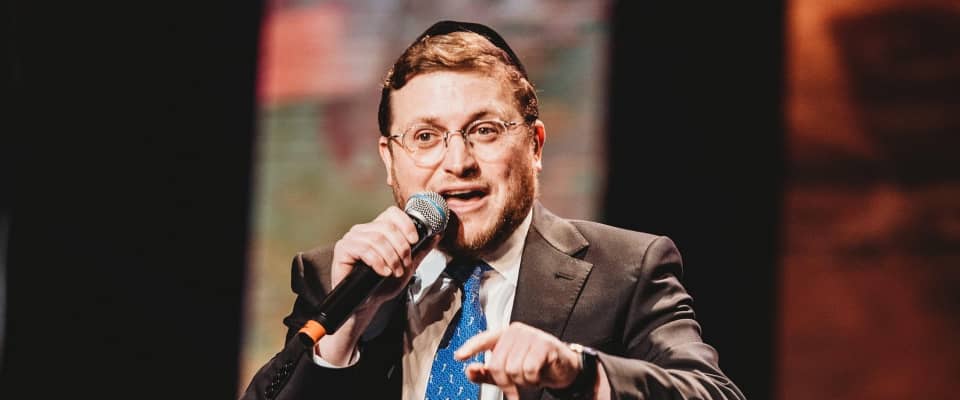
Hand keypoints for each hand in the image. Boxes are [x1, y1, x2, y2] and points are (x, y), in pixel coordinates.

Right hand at [331, 206, 438, 308]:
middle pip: (387, 226)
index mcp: (378, 229)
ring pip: (377, 238)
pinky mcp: (342, 249)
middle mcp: (364, 230)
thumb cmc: (382, 285)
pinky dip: (378, 261)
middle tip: (405, 264)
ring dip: (391, 257)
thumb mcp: (407, 266)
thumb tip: (437, 234)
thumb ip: (421, 249)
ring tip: (395, 271)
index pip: (392, 213)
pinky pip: (363, 249)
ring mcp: (351, 238)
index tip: (415, 241)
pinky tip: (383, 272)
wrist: (366, 305)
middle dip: (401, 247)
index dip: (406, 224)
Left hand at [454, 322, 581, 399]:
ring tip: (531, 375)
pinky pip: (529, 369)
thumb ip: (487, 373)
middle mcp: (516, 332)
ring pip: (513, 369)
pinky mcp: (544, 344)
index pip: (483, 340)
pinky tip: (539, 373)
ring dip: (523, 380)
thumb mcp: (509, 371)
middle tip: (517, 383)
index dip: (471, 348)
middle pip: (497, 364)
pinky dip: (533, 378)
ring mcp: (531, 336)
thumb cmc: (536, 365)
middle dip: (506, 381)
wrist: (564, 367)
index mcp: (505, 334)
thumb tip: (470, 370)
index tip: (459, 356)